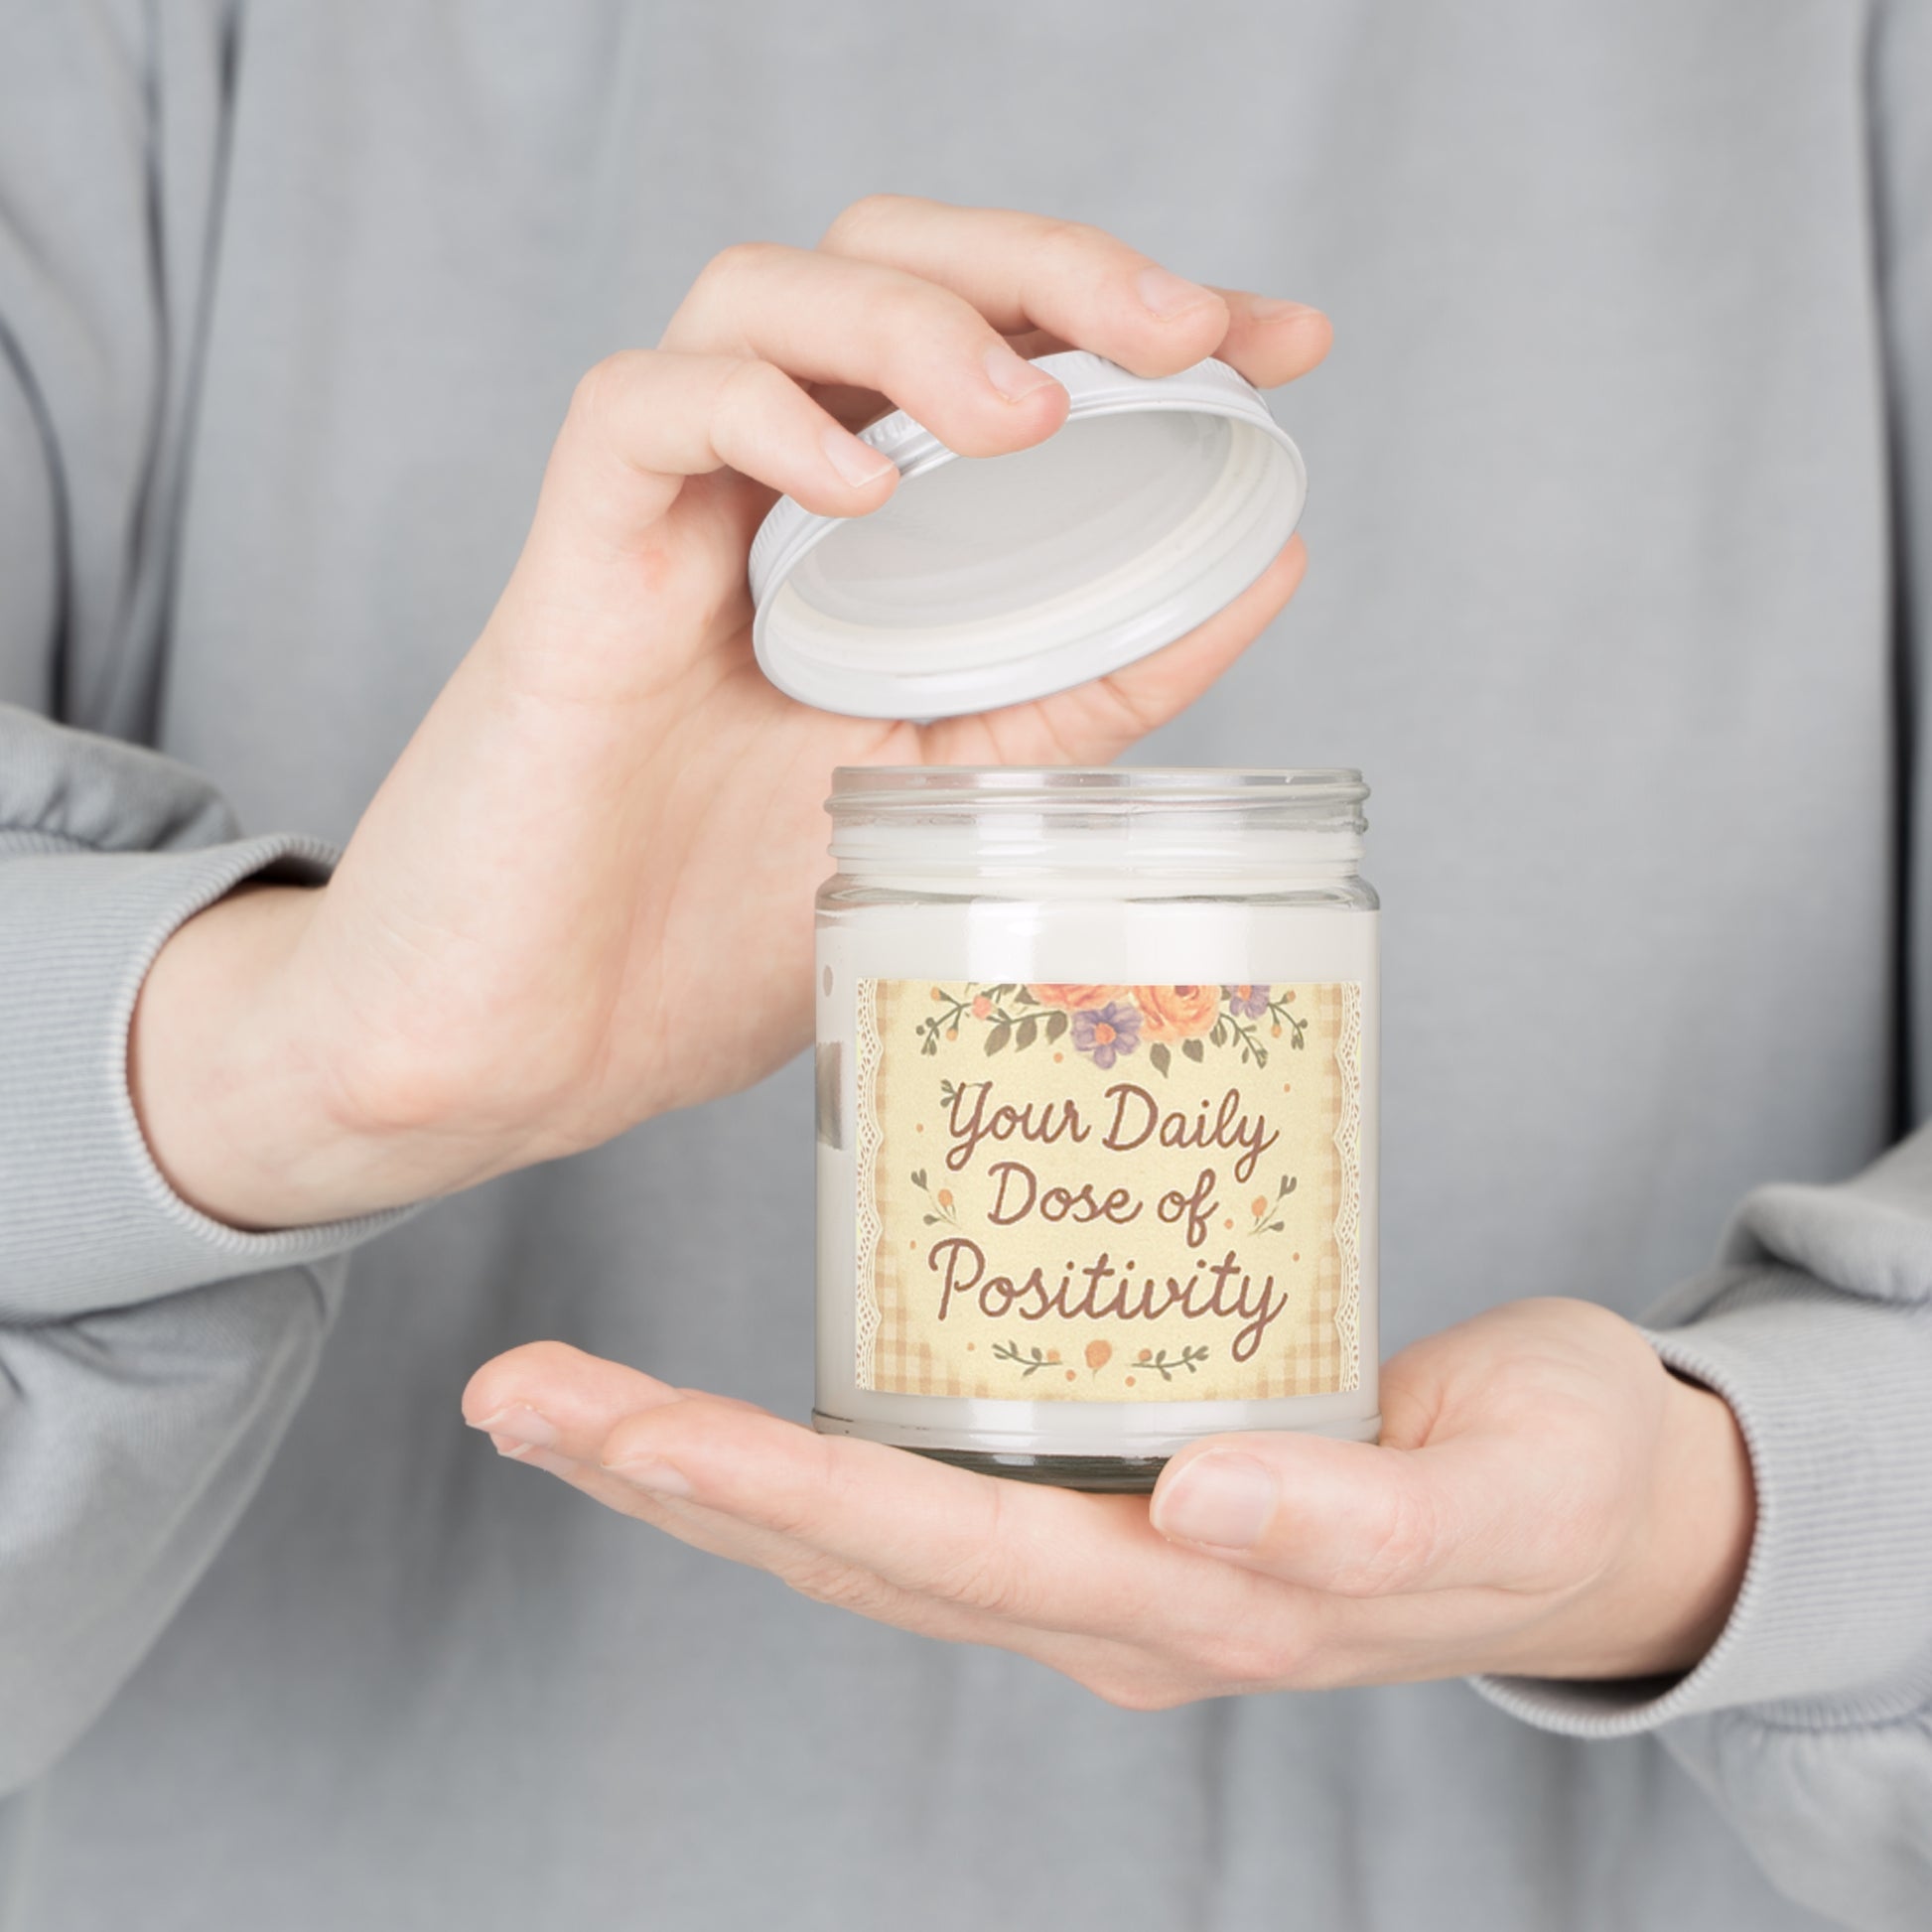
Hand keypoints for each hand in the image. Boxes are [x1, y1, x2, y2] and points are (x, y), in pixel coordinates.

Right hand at [130, 197, 1330, 1228]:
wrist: (530, 1051)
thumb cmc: (709, 935)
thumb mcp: (953, 801)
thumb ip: (1083, 688)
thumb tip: (1263, 573)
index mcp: (868, 545)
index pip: (999, 350)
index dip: (1139, 311)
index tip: (1284, 339)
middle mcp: (768, 501)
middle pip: (892, 262)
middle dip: (1049, 264)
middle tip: (1181, 329)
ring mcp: (666, 526)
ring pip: (764, 294)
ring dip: (913, 319)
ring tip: (1024, 418)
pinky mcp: (571, 571)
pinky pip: (640, 414)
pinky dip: (756, 414)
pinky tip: (855, 487)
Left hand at [461, 1298, 1754, 1704]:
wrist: (1592, 1514)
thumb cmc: (1551, 1489)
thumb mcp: (1501, 1501)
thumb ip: (1369, 1524)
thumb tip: (1212, 1507)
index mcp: (1184, 1608)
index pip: (938, 1554)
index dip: (783, 1493)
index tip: (639, 1430)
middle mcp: (1105, 1598)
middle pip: (850, 1550)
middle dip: (671, 1477)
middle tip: (516, 1397)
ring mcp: (1093, 1558)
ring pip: (856, 1530)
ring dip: (695, 1475)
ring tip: (553, 1402)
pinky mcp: (1105, 1492)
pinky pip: (918, 1484)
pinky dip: (792, 1452)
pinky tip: (703, 1408)